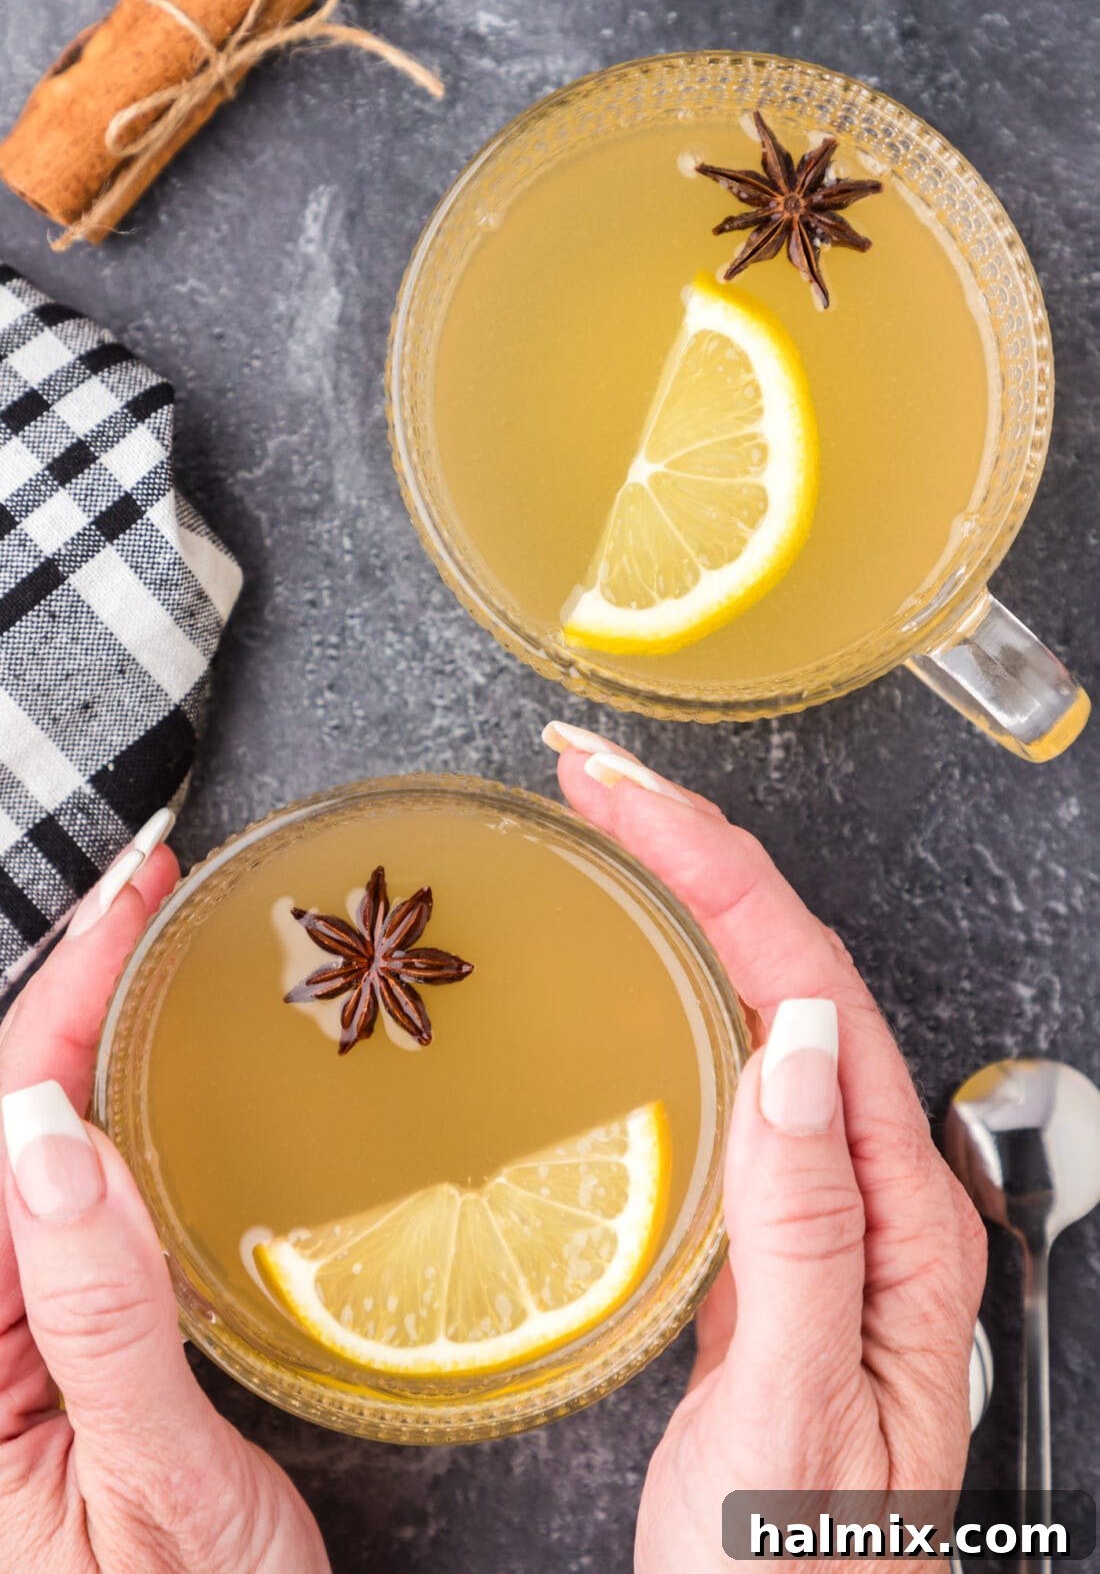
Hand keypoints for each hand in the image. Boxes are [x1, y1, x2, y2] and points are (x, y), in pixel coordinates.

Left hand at [0, 822, 329, 1573]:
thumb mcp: (159, 1493)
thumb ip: (97, 1313)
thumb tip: (53, 1129)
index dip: (51, 1009)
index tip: (123, 904)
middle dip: (62, 997)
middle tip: (151, 891)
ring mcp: (1, 1342)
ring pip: (25, 1158)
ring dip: (80, 1043)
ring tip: (151, 947)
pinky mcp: (45, 1345)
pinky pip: (62, 1208)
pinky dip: (101, 1116)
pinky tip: (142, 1064)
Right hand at [543, 725, 987, 1573]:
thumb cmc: (789, 1573)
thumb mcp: (793, 1409)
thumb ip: (802, 1225)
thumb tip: (786, 1038)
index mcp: (897, 1215)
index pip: (809, 988)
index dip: (718, 870)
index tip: (630, 796)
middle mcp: (872, 1190)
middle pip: (793, 969)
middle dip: (697, 848)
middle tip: (598, 776)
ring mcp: (821, 1205)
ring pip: (764, 1002)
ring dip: (690, 898)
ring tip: (615, 825)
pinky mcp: (768, 1230)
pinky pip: (733, 1066)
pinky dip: (682, 983)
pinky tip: (642, 963)